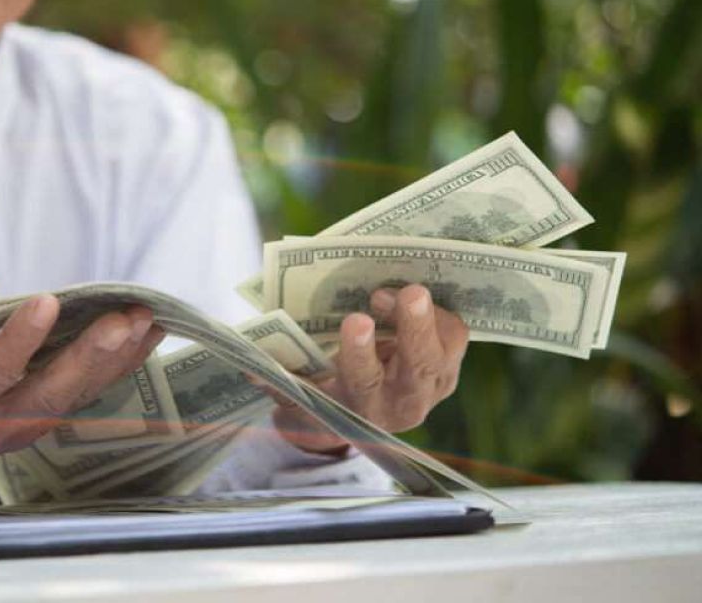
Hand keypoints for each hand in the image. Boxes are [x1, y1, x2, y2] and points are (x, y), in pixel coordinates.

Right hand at [0, 276, 163, 480]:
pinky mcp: (44, 420)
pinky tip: (144, 337)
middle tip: (125, 319)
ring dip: (116, 359)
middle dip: (91, 354)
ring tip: (147, 321)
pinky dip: (118, 366)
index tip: (47, 301)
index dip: (20, 339)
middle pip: (50, 392)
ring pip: (76, 395)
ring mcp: (25, 426)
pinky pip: (85, 395)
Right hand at [273, 283, 468, 453]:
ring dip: (428, 315)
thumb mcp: (298, 397)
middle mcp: (404, 403)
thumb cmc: (322, 396)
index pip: (364, 383)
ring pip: (445, 350)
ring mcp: (434, 386)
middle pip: (419, 368)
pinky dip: (439, 309)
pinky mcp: (450, 365)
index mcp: (363, 409)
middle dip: (414, 328)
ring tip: (402, 291)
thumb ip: (279, 384)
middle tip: (409, 292)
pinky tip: (411, 292)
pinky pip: (456, 335)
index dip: (360, 352)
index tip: (355, 320)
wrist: (359, 417)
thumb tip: (251, 366)